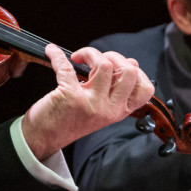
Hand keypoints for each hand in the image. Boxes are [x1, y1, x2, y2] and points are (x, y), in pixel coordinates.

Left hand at [22, 44, 154, 159]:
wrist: (45, 138)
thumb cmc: (70, 120)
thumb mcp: (102, 110)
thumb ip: (114, 91)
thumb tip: (130, 63)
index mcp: (119, 111)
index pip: (145, 89)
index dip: (135, 70)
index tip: (118, 64)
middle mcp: (109, 109)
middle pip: (129, 72)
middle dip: (114, 56)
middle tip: (96, 59)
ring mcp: (91, 103)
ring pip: (104, 65)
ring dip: (90, 52)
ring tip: (79, 57)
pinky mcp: (70, 97)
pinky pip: (66, 66)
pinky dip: (56, 55)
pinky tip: (51, 52)